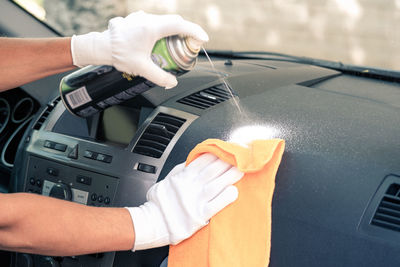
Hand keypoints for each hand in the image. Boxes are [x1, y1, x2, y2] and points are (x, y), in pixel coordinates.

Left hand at [71, 11, 208, 87]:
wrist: (101, 46)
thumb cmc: (119, 55)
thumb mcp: (142, 69)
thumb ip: (160, 77)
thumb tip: (173, 83)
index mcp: (152, 28)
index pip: (180, 26)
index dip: (195, 31)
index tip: (203, 38)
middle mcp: (148, 19)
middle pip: (174, 21)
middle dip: (186, 31)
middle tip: (191, 43)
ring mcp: (141, 17)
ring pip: (164, 20)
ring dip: (173, 30)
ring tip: (176, 43)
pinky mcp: (136, 18)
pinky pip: (154, 21)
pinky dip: (162, 28)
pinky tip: (159, 40)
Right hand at [126, 153, 242, 250]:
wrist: (152, 224)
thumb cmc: (158, 203)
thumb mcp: (166, 180)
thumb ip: (180, 170)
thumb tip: (191, 161)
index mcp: (182, 176)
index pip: (203, 160)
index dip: (217, 154)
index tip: (226, 150)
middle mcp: (190, 186)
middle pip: (213, 169)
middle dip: (227, 162)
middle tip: (239, 158)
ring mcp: (195, 201)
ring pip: (217, 184)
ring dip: (231, 176)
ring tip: (241, 171)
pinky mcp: (199, 216)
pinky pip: (217, 204)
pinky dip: (226, 197)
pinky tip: (234, 192)